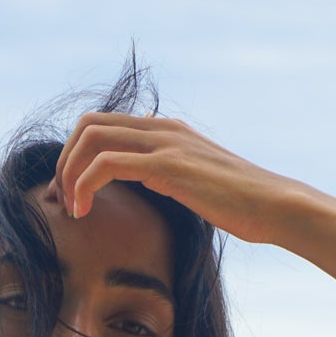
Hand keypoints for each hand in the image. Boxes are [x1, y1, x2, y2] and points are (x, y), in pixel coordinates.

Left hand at [51, 110, 294, 245]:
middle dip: (64, 161)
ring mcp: (164, 143)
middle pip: (88, 124)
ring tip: (70, 209)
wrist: (274, 206)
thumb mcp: (198, 183)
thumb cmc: (241, 204)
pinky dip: (84, 185)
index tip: (71, 193)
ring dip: (68, 174)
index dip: (76, 155)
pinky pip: (107, 163)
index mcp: (166, 131)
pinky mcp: (167, 165)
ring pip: (90, 138)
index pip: (103, 125)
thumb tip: (150, 177)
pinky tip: (84, 212)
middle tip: (61, 200)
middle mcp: (161, 128)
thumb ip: (169, 173)